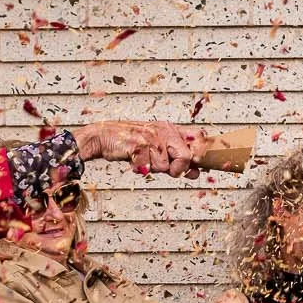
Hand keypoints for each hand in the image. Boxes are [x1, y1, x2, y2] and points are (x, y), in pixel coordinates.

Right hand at [71, 120, 204, 176]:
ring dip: (152, 168)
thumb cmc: (131, 142)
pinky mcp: (138, 145)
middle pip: (185, 157)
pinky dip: (139, 169)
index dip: (199, 153)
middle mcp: (163, 131)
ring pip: (164, 167)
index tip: (193, 164)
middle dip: (176, 169)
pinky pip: (147, 168)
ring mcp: (151, 137)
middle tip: (162, 166)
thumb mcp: (158, 147)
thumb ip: (177, 158)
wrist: (103, 137)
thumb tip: (196, 173)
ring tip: (142, 159)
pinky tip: (133, 160)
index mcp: (170, 129)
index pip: (198, 136)